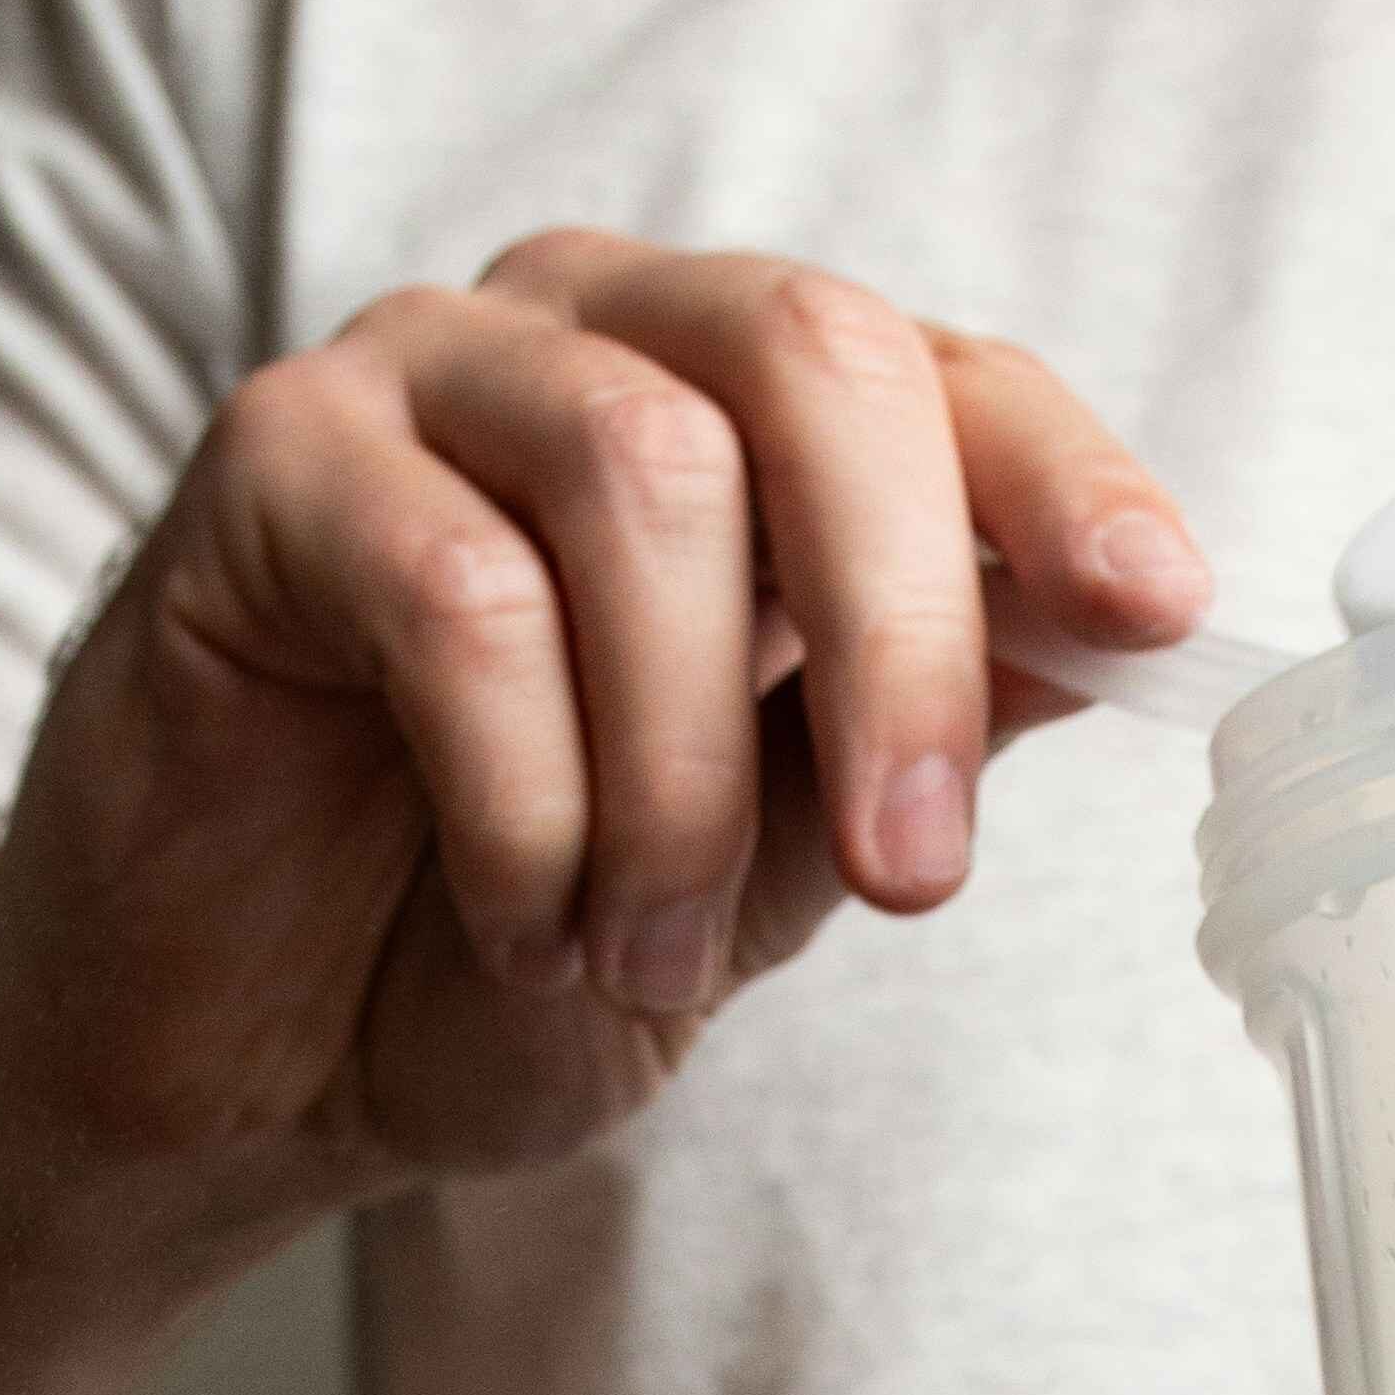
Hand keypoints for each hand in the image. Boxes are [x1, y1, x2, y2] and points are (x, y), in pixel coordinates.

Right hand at [0, 227, 1204, 1212]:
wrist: (240, 1057)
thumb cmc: (498, 934)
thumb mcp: (769, 859)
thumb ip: (915, 731)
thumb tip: (1125, 626)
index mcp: (736, 405)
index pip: (939, 369)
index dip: (1060, 474)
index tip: (1154, 610)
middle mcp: (590, 337)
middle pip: (811, 359)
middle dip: (903, 632)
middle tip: (915, 867)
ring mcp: (418, 373)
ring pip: (645, 476)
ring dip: (679, 769)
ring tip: (646, 947)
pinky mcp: (265, 463)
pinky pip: (455, 590)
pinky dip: (528, 796)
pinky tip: (519, 912)